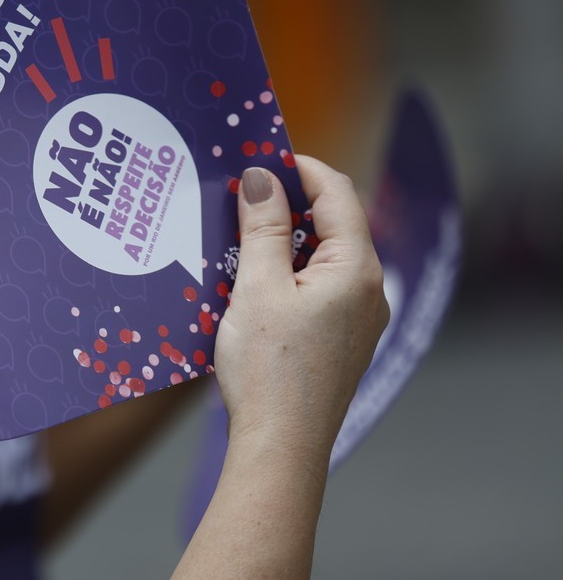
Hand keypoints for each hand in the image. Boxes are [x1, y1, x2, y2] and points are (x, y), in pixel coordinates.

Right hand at [214, 155, 389, 458]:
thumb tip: (261, 177)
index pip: (338, 193)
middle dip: (286, 203)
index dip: (299, 167)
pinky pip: (316, 288)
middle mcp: (369, 291)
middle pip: (332, 224)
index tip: (257, 155)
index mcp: (357, 270)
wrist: (280, 447)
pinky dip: (285, 272)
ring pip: (321, 258)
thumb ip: (264, 227)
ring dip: (281, 240)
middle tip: (237, 193)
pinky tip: (247, 280)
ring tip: (234, 235)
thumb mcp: (258, 287)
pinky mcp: (339, 341)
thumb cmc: (269, 369)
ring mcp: (357, 319)